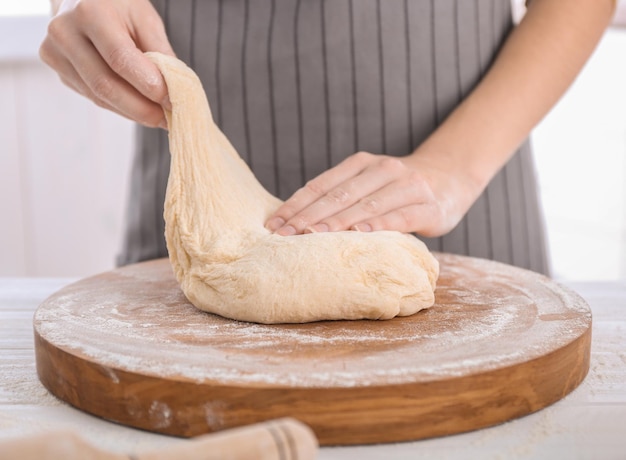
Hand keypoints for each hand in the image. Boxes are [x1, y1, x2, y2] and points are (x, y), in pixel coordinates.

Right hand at [40, 0, 174, 127]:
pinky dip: (120, 108)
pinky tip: (139, 109)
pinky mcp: (59, 71)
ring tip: (158, 117)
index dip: (147, 85)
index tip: (172, 101)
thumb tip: (176, 91)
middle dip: (140, 108)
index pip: (120, 59)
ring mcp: (55, 54)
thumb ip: (160, 53)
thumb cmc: (120, 6)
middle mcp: (65, 33)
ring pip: (99, 97)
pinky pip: (94, 98)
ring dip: (132, 112)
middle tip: (167, 119)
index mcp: (89, 13)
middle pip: (105, 85)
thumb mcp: (145, 19)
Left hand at [265, 151, 478, 237]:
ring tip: (311, 236)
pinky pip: (401, 216)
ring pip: (366, 204)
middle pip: (339, 195)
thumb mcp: (369, 184)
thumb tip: (296, 223)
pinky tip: (360, 234)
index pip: (321, 185)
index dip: (296, 205)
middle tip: (284, 236)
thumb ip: (342, 196)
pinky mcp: (429, 206)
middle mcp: (382, 169)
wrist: (451, 176)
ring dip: (336, 222)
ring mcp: (407, 185)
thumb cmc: (398, 189)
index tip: (273, 225)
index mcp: (361, 164)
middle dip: (308, 216)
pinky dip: (379, 225)